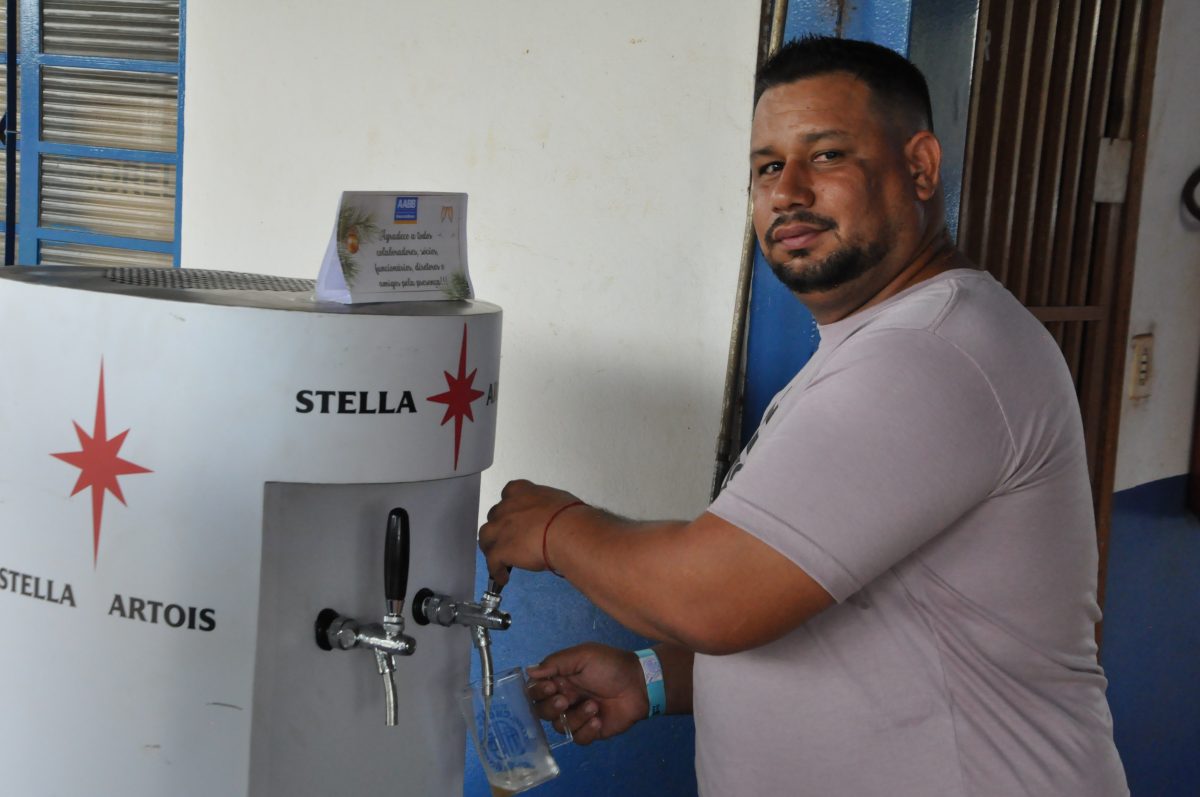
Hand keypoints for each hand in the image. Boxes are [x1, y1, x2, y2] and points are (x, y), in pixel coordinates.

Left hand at [478, 479, 583, 586]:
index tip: (518, 516)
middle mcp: (506, 507)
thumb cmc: (570, 516)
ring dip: (491, 546)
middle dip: (501, 526)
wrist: (566, 532)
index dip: (512, 507)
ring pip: (485, 537)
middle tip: (512, 538)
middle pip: (495, 516)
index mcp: (521, 491)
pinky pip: (492, 562)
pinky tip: (504, 577)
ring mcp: (500, 528)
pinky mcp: (500, 550)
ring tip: (500, 558)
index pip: (509, 493)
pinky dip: (497, 570)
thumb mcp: (559, 502)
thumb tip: (552, 518)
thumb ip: (547, 508)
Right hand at [527, 643, 649, 744]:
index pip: (535, 691)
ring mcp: (576, 716)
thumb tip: (529, 671)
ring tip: (594, 706)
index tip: (551, 687)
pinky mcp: (590, 731)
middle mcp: (564, 699)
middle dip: (551, 707)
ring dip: (575, 717)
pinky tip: (599, 720)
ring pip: (559, 727)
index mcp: (559, 680)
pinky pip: (577, 739)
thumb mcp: (583, 655)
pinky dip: (586, 731)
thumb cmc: (610, 665)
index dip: (538, 692)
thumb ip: (555, 663)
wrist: (639, 683)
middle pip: (542, 712)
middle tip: (567, 699)